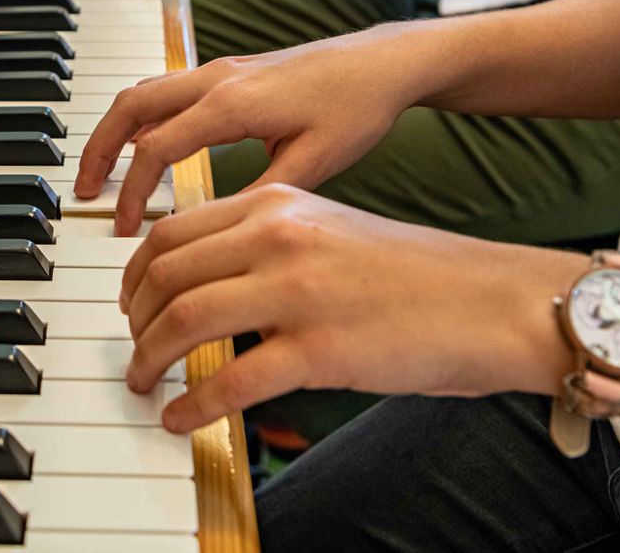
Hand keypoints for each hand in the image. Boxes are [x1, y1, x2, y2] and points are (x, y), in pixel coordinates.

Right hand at [77, 30, 427, 233]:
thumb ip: (257, 196)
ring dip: (114, 130)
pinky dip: (140, 118)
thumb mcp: (312, 164)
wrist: (382, 63)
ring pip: (143, 92)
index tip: (123, 227)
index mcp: (231, 103)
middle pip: (130, 106)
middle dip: (97, 148)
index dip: (131, 190)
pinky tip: (143, 148)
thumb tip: (210, 230)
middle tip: (83, 192)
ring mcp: (218, 71)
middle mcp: (215, 79)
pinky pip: (165, 90)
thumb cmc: (355, 109)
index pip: (156, 147)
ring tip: (101, 173)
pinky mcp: (227, 73)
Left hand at [119, 185, 578, 432]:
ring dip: (150, 358)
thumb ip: (266, 239)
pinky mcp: (320, 348)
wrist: (491, 300)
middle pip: (167, 274)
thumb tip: (205, 276)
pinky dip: (193, 404)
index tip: (129, 302)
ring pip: (186, 320)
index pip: (172, 231)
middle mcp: (278, 236)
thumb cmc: (414, 272)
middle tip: (132, 347)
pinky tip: (181, 416)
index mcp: (275, 203)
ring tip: (144, 382)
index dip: (135, 273)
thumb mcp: (327, 227)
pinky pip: (231, 380)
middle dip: (134, 318)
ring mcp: (297, 291)